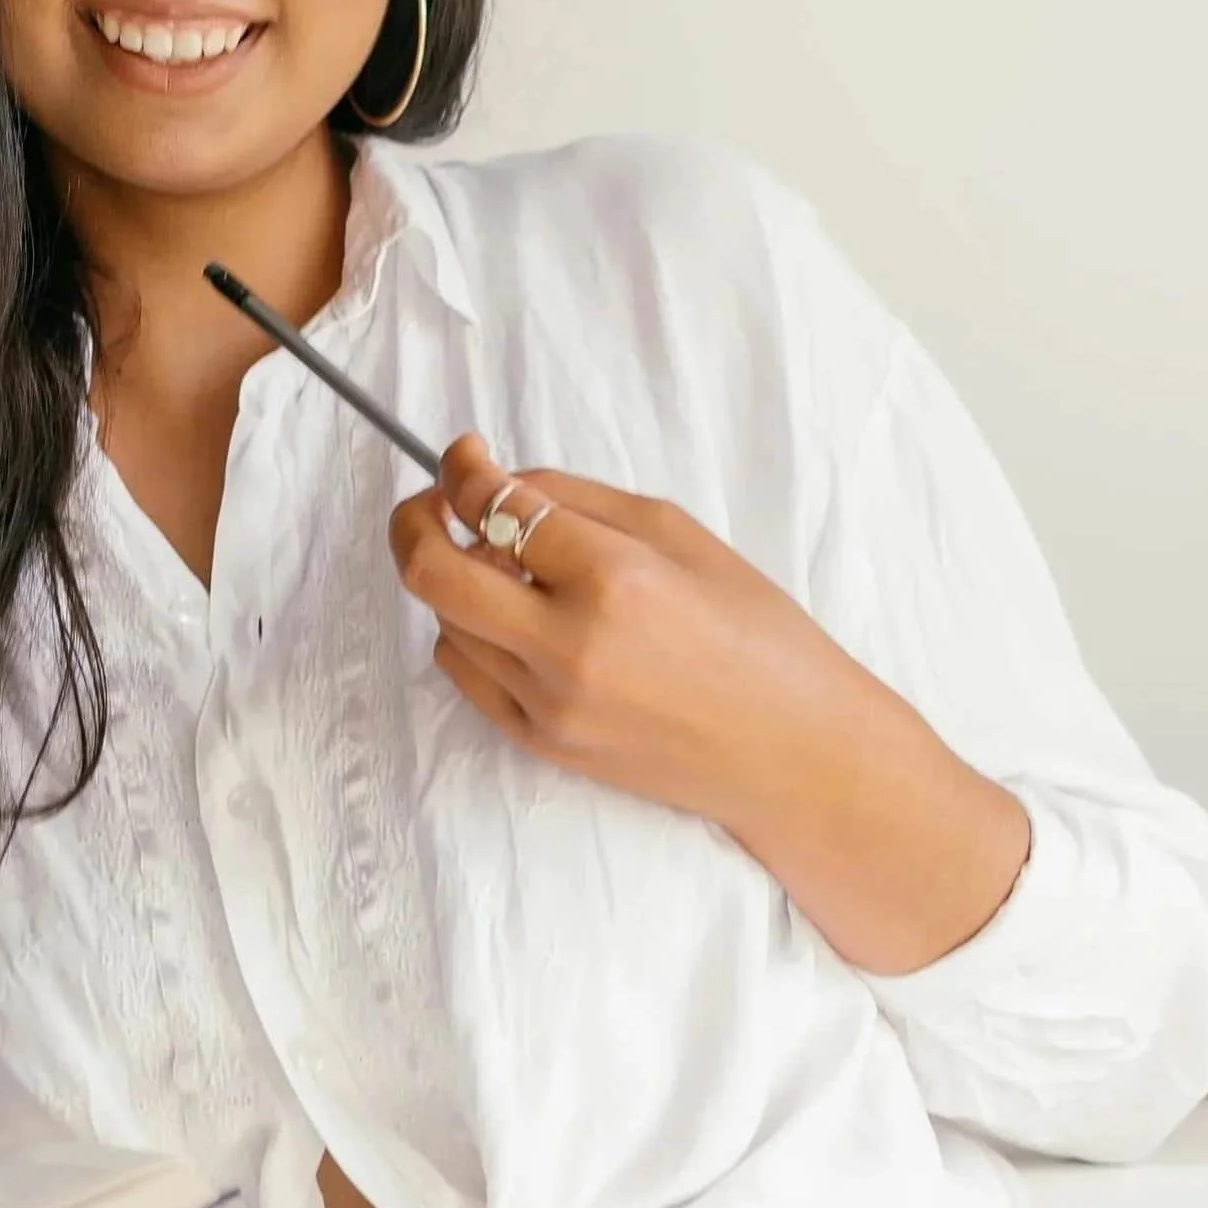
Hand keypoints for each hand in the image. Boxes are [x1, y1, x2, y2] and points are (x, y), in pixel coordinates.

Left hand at [385, 430, 864, 830]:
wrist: (792, 751)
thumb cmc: (757, 635)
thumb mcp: (681, 536)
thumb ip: (579, 500)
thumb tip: (499, 481)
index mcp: (615, 578)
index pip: (494, 507)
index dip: (463, 469)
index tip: (464, 456)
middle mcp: (569, 645)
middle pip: (433, 571)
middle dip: (414, 520)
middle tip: (434, 499)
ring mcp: (548, 702)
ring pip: (445, 621)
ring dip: (455, 579)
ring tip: (502, 565)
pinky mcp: (541, 743)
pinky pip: (465, 673)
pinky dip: (472, 634)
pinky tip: (512, 619)